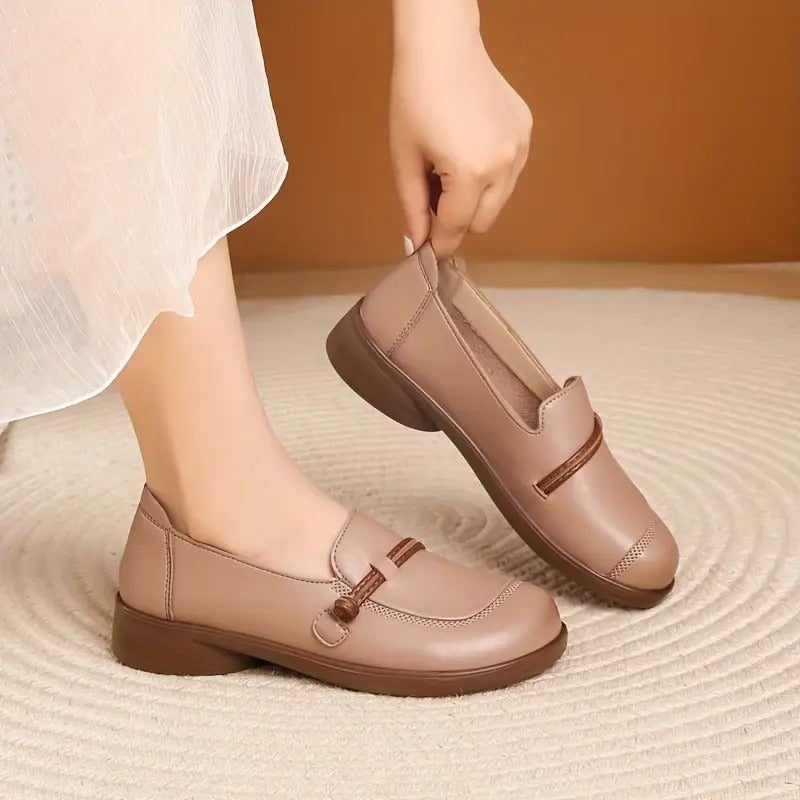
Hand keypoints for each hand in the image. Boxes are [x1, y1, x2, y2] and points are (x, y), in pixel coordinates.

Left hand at [390, 0, 532, 256]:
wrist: (442, 46)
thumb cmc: (415, 97)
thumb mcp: (405, 159)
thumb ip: (413, 208)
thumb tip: (417, 245)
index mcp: (470, 173)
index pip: (455, 228)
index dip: (438, 244)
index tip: (427, 252)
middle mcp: (503, 165)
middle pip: (482, 222)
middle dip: (457, 219)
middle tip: (435, 193)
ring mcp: (520, 148)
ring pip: (498, 201)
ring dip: (475, 198)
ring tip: (451, 165)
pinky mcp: (526, 133)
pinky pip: (509, 174)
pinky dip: (490, 174)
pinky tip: (469, 146)